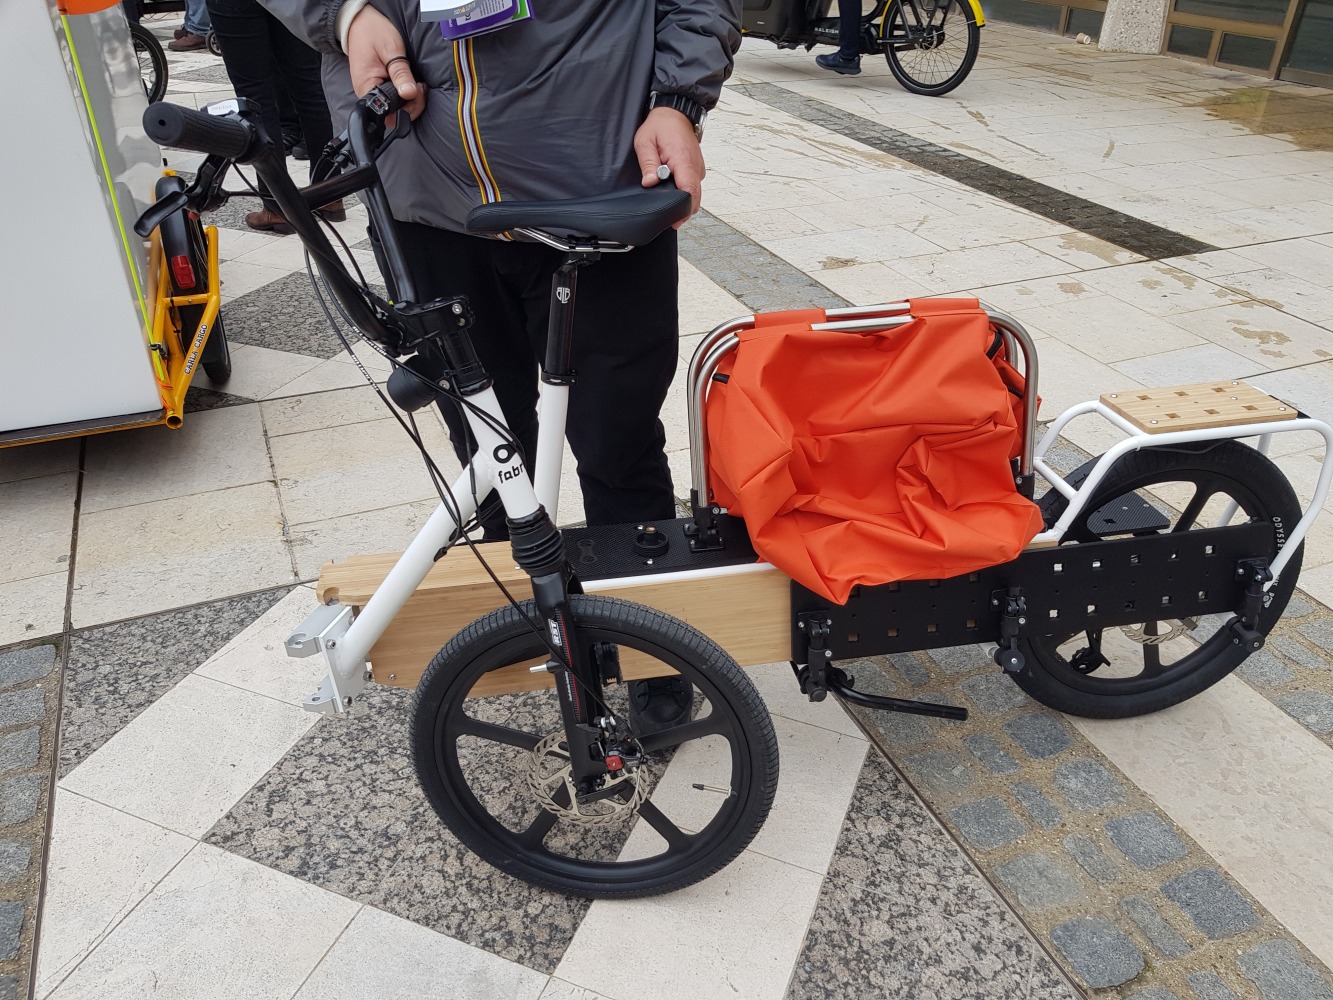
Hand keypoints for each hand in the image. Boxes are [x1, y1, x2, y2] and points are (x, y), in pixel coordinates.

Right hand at [346, 6, 425, 121]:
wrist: (360, 22)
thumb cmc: (373, 33)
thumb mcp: (390, 51)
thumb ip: (400, 73)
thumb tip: (410, 93)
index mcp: (367, 88)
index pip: (390, 113)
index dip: (408, 107)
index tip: (417, 91)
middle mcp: (368, 94)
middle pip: (395, 114)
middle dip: (412, 104)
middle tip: (420, 86)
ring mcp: (373, 92)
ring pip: (397, 109)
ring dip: (411, 100)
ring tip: (417, 83)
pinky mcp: (379, 88)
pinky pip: (395, 100)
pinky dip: (406, 94)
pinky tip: (411, 83)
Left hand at [634, 107, 704, 228]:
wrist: (675, 113)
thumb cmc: (660, 125)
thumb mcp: (645, 141)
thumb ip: (648, 164)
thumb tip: (649, 183)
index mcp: (683, 159)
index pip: (689, 189)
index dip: (683, 208)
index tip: (675, 219)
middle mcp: (695, 166)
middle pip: (695, 197)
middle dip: (683, 210)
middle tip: (668, 218)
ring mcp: (698, 168)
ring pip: (695, 193)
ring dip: (684, 201)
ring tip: (669, 205)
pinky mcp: (697, 169)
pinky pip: (693, 186)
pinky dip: (685, 193)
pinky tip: (674, 194)